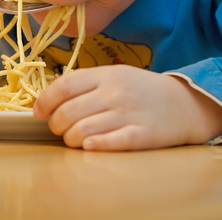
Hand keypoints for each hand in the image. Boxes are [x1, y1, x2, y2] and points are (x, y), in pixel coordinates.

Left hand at [33, 65, 221, 150]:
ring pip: (83, 131)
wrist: (183, 102)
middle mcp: (115, 92)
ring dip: (71, 140)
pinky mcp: (141, 134)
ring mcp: (128, 113)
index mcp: (106, 75)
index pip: (65, 86)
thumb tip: (52, 97)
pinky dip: (94, 146)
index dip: (45, 100)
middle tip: (60, 129)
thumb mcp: (116, 74)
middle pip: (69, 113)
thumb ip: (87, 82)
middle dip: (56, 126)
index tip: (38, 112)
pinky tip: (89, 146)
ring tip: (75, 139)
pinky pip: (109, 143)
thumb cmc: (142, 89)